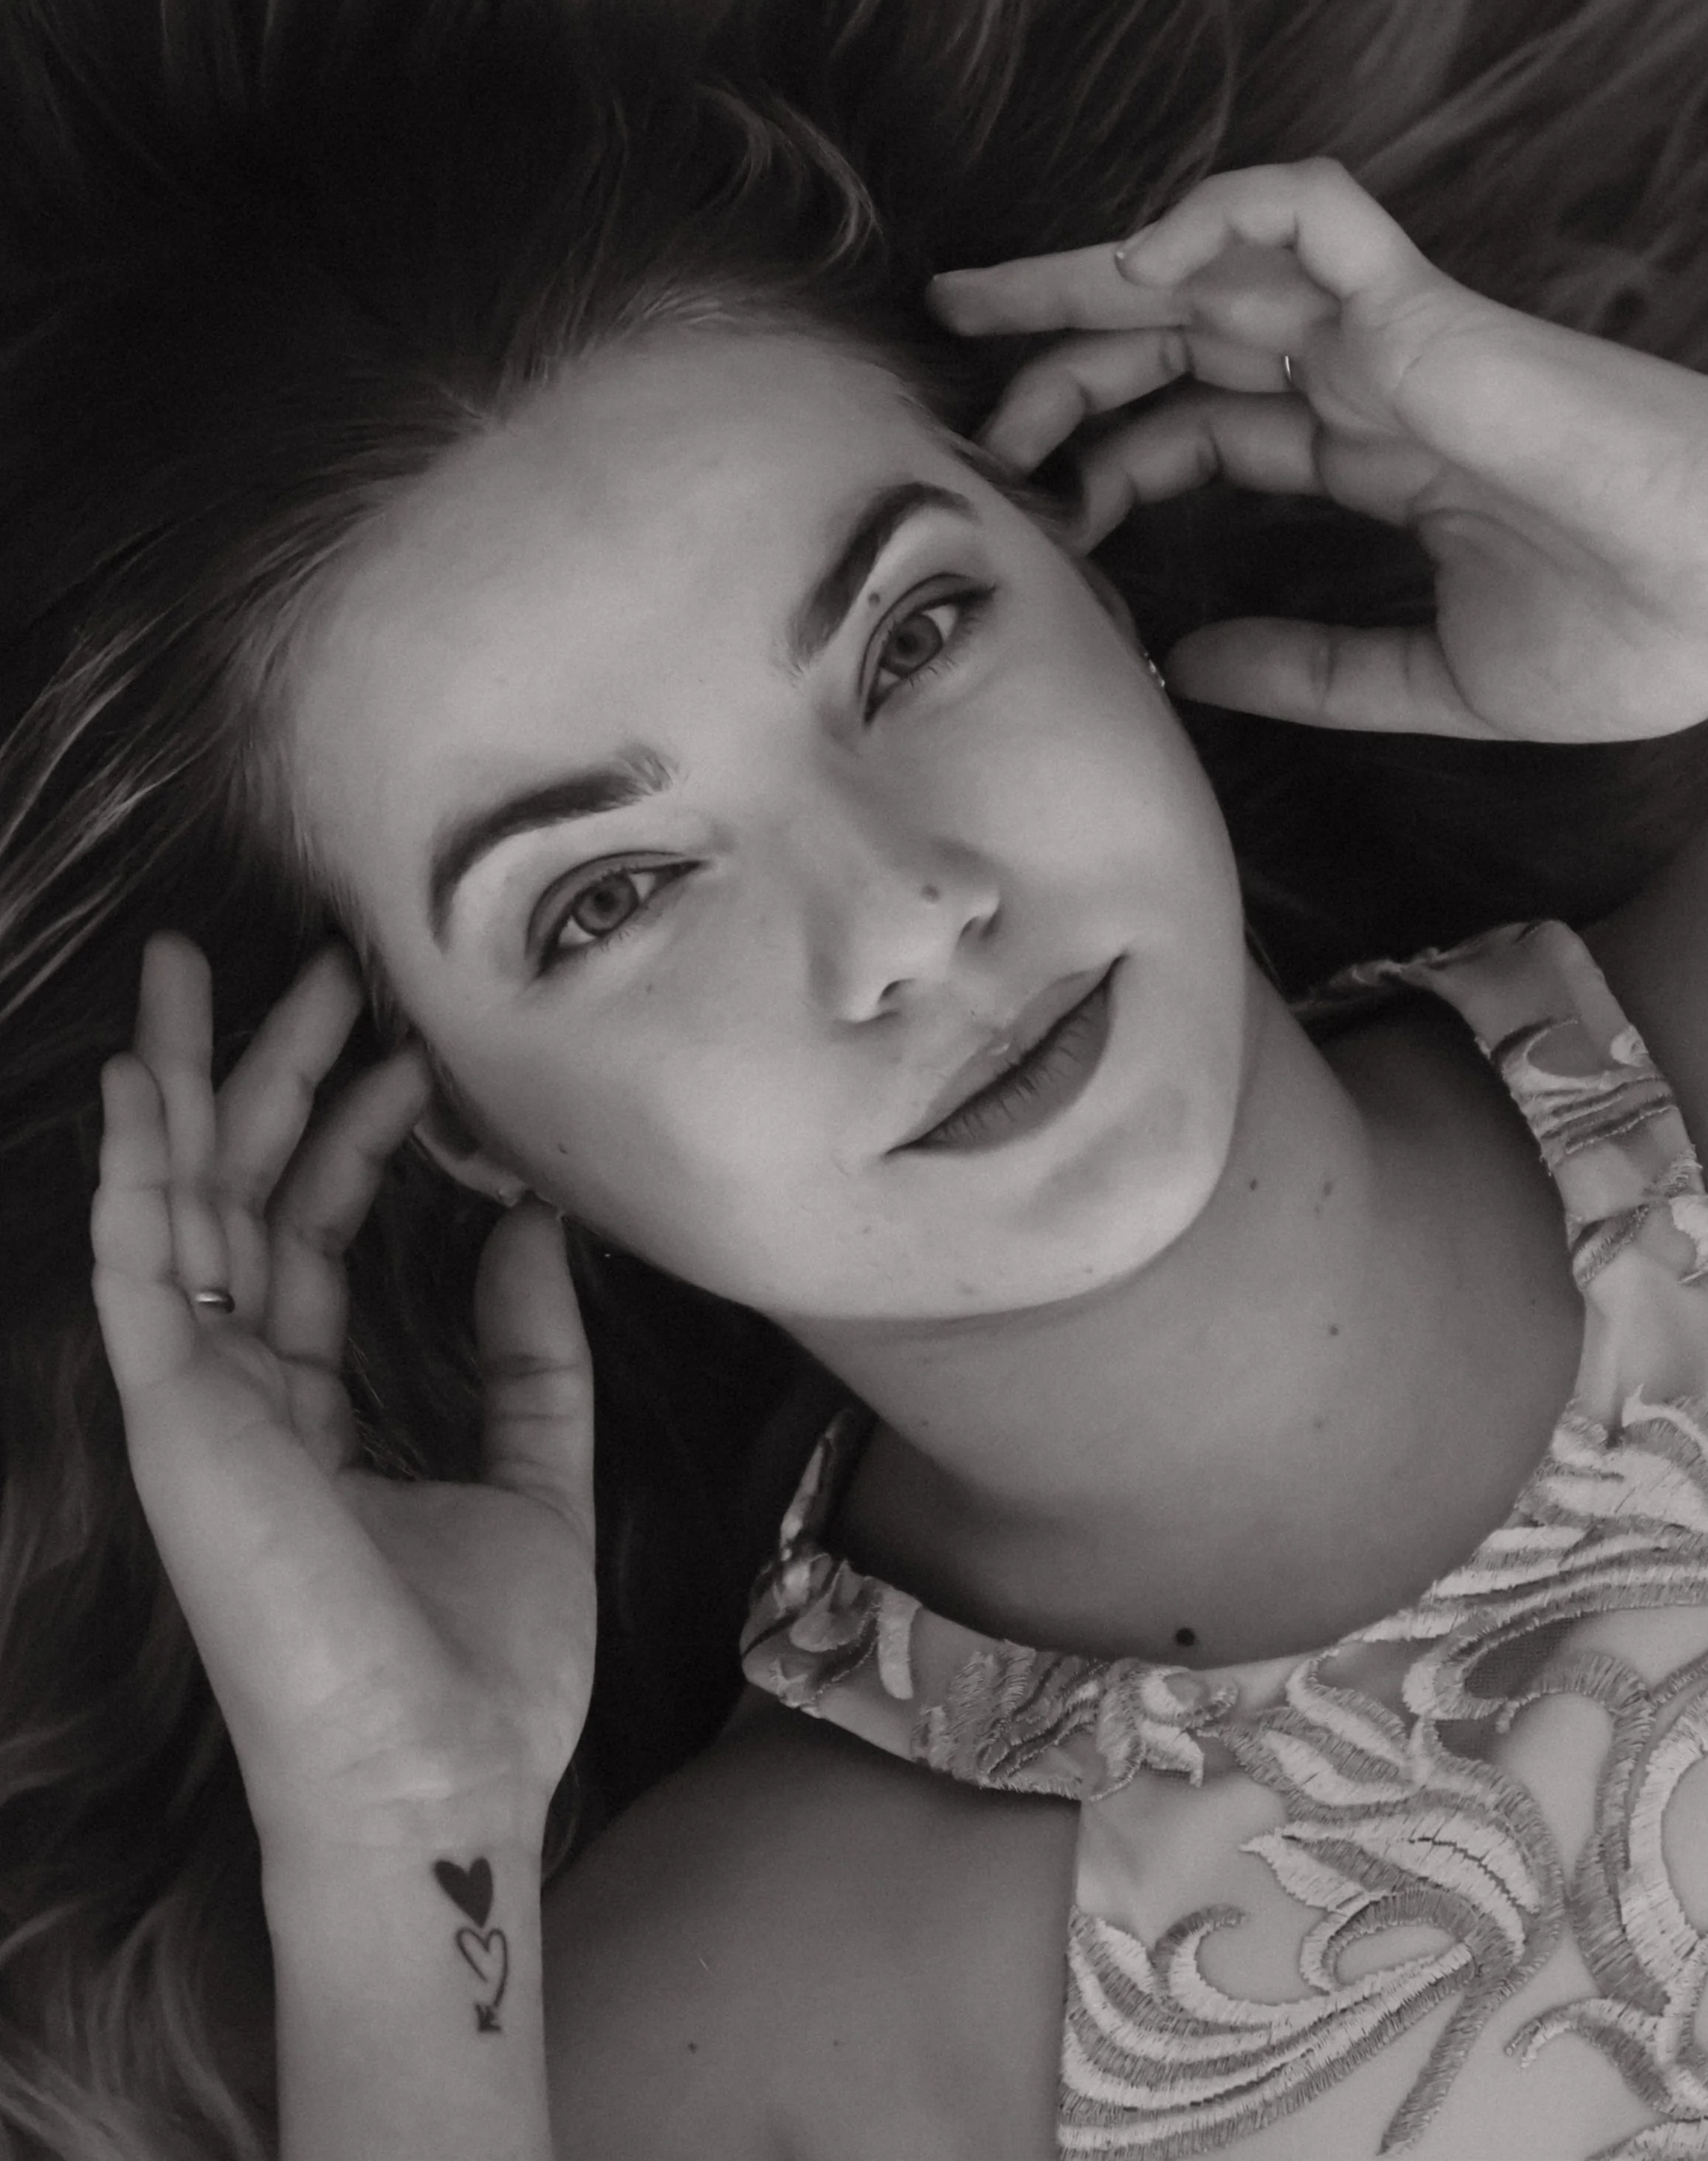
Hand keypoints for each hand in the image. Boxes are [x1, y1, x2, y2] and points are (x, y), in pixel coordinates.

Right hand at [90, 935, 596, 1855]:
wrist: (440, 1779)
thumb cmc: (482, 1661)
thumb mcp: (536, 1471)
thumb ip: (528, 1348)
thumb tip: (535, 1220)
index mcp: (310, 1404)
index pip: (312, 1234)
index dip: (358, 1137)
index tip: (417, 1055)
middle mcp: (239, 1390)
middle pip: (238, 1196)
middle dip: (264, 1074)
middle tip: (311, 965)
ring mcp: (198, 1401)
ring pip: (177, 1208)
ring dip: (184, 1087)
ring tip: (188, 970)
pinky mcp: (174, 1417)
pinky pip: (140, 1271)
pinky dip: (134, 1174)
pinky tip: (143, 1086)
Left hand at [929, 159, 1707, 739]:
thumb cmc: (1635, 633)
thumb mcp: (1430, 675)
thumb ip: (1309, 666)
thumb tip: (1185, 662)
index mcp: (1371, 453)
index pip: (1204, 424)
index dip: (1107, 449)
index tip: (1035, 508)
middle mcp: (1367, 381)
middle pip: (1181, 330)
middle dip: (1058, 336)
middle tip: (949, 362)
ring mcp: (1395, 338)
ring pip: (1212, 263)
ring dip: (1090, 280)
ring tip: (983, 318)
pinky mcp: (1432, 311)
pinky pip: (1311, 214)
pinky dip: (1219, 213)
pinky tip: (1134, 267)